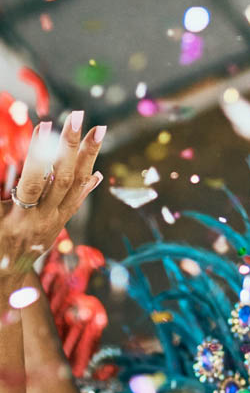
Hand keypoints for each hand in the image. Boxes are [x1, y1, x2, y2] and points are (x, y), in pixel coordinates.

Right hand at [0, 113, 103, 292]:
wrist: (2, 276)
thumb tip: (5, 164)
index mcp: (20, 219)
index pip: (35, 183)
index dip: (40, 156)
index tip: (45, 124)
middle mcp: (43, 222)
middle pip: (64, 180)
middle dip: (72, 146)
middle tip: (79, 116)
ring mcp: (55, 224)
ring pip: (76, 187)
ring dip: (87, 157)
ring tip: (98, 130)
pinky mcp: (58, 225)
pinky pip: (76, 203)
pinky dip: (86, 185)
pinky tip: (97, 171)